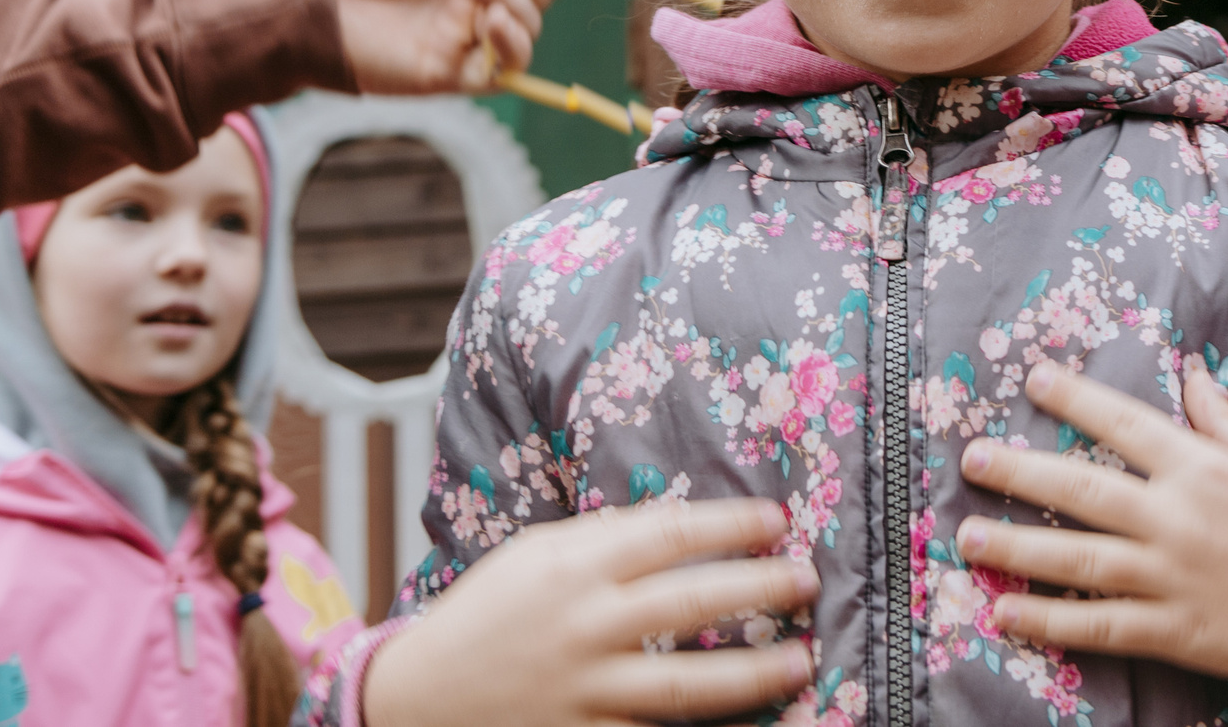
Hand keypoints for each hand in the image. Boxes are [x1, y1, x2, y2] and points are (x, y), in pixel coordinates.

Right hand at [361, 500, 817, 726]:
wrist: (419, 699)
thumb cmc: (486, 614)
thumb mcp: (535, 554)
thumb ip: (604, 539)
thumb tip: (682, 523)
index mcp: (572, 566)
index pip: (670, 533)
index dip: (732, 525)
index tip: (779, 521)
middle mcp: (582, 626)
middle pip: (690, 603)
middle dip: (760, 589)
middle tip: (809, 580)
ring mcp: (584, 689)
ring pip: (685, 683)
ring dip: (752, 672)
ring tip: (801, 660)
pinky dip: (702, 726)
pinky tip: (751, 719)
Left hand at [956, 361, 1227, 701]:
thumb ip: (1225, 418)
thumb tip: (1189, 372)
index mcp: (1204, 467)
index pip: (1124, 421)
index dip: (1074, 398)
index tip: (1031, 378)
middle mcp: (1179, 518)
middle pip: (1082, 489)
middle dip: (1019, 472)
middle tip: (970, 459)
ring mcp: (1173, 578)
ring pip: (1078, 559)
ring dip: (1016, 548)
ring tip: (965, 539)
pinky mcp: (1175, 632)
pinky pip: (1100, 625)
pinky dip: (1050, 621)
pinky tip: (1006, 613)